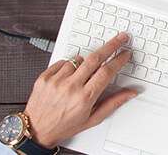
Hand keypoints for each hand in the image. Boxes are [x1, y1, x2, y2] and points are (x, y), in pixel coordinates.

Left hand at [24, 32, 136, 147]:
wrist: (36, 129)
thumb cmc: (64, 125)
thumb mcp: (93, 119)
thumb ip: (114, 103)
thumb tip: (131, 92)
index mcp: (85, 98)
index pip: (107, 72)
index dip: (119, 60)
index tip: (125, 54)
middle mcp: (70, 87)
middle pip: (95, 58)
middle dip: (111, 46)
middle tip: (120, 39)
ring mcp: (56, 81)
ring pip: (78, 59)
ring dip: (86, 61)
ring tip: (84, 74)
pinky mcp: (45, 77)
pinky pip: (63, 62)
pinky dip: (69, 65)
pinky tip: (70, 75)